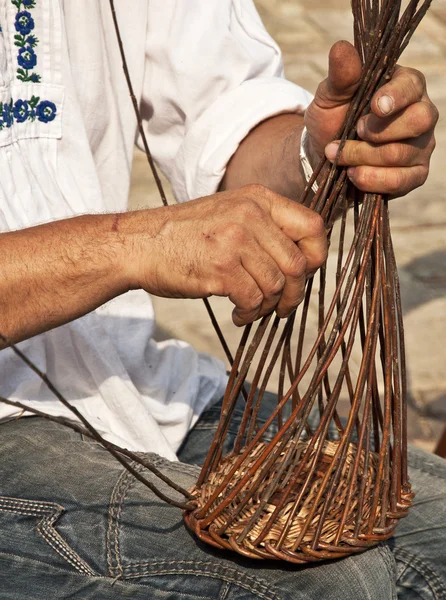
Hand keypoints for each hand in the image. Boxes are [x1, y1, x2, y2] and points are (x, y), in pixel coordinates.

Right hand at [125, 185, 327, 324]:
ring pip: (277, 285)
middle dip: (295, 293)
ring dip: (268, 306)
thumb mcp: (229, 212)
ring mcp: (235, 240)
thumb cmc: (186, 235)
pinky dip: (250, 314)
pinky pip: (253, 300)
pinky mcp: (220, 267)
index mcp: (258, 199)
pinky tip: (238, 315)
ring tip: (252, 310)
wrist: (139, 244)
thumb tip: (302, 261)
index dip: (316, 256)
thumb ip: (265, 227)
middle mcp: (251, 215)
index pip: (313, 226)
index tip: (304, 274)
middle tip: (282, 306)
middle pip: (298, 263)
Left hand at [305, 40, 437, 196]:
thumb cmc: (332, 120)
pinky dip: (372, 179)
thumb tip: (341, 47)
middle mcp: (421, 114)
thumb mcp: (329, 97)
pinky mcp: (414, 175)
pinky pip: (401, 180)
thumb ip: (340, 76)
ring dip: (363, 157)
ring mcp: (421, 146)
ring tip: (338, 156)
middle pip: (420, 120)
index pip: (412, 86)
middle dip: (379, 132)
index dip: (395, 97)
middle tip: (353, 132)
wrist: (324, 158)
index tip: (373, 107)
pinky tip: (353, 175)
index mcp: (404, 86)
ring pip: (402, 153)